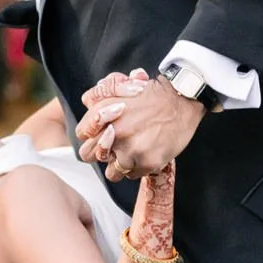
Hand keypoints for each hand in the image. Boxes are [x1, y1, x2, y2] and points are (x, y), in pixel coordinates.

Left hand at [76, 71, 203, 179]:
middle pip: (89, 155)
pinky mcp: (148, 162)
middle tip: (115, 147)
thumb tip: (86, 103)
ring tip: (132, 152)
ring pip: (112, 172)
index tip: (102, 135)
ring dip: (119, 164)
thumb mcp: (120, 87)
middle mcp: (113, 134)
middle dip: (100, 152)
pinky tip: (146, 152)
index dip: (91, 135)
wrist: (180, 98)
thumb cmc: (150, 93)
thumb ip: (98, 95)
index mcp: (103, 115)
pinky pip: (133, 175)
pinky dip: (138, 167)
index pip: (82, 135)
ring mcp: (130, 150)